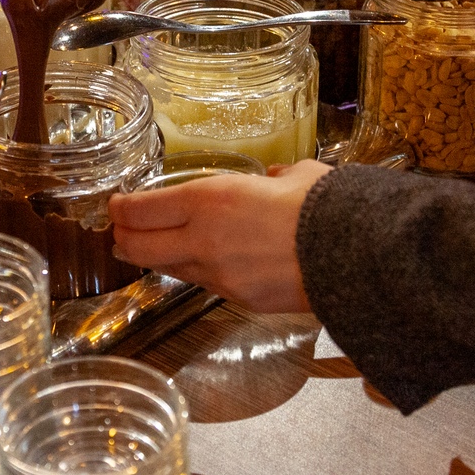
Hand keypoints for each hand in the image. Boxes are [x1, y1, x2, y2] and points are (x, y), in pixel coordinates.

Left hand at [109, 160, 331, 313]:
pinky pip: (204, 284)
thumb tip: (275, 179)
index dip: (121, 208)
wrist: (357, 257)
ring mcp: (218, 275)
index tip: (117, 204)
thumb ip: (277, 177)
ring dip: (157, 258)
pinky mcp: (238, 299)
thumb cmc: (327, 207)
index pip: (140, 210)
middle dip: (123, 238)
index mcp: (209, 199)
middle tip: (122, 230)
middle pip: (137, 246)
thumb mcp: (298, 175)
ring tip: (156, 248)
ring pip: (168, 269)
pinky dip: (197, 273)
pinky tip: (205, 263)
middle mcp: (203, 239)